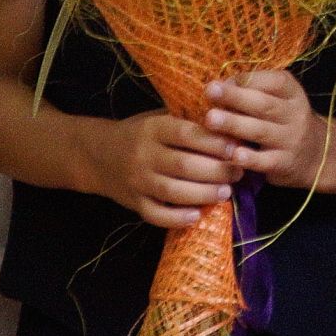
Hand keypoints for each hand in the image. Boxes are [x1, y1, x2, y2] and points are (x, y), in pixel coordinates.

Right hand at [85, 109, 236, 226]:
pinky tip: (197, 216)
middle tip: (238, 173)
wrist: (97, 155)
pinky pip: (155, 214)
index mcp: (153, 129)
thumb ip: (188, 119)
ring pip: (172, 191)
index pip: (186, 134)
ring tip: (225, 193)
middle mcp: (143, 154)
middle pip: (184, 165)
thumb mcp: (159, 117)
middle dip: (216, 171)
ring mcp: (137, 180)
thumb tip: (230, 117)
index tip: (235, 147)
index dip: (213, 142)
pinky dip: (176, 218)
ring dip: (203, 194)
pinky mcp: (133, 203)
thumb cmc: (140, 134)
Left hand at [206, 71, 322, 188]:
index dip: (246, 80)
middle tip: (210, 91)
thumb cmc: (285, 120)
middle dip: (235, 97)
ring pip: (261, 131)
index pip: (273, 82)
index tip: (219, 82)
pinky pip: (265, 161)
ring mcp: (291, 140)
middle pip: (263, 104)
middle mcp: (294, 114)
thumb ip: (255, 90)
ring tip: (210, 119)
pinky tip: (233, 155)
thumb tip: (219, 86)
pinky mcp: (285, 163)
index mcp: (292, 92)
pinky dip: (250, 158)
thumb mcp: (280, 99)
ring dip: (234, 124)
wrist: (317, 154)